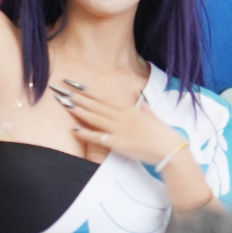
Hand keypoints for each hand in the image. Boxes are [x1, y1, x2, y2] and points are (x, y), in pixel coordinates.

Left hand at [55, 79, 183, 165]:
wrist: (168, 148)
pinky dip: (85, 134)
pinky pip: (98, 138)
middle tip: (62, 89)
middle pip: (95, 104)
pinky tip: (74, 130)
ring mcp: (118, 129)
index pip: (104, 97)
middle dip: (77, 96)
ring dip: (78, 110)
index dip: (88, 91)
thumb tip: (139, 96)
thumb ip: (143, 104)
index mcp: (129, 108)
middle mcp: (121, 116)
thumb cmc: (162, 132)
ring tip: (64, 104)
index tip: (76, 84)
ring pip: (94, 117)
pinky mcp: (117, 143)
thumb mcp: (152, 114)